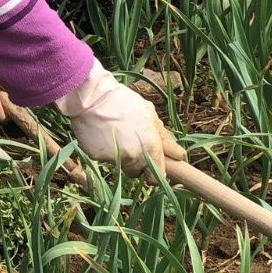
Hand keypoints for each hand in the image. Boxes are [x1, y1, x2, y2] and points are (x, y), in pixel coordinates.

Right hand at [55, 64, 184, 176]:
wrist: (92, 98)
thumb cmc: (123, 102)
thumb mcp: (148, 114)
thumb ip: (163, 136)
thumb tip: (179, 155)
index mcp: (151, 145)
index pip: (157, 175)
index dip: (155, 173)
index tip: (152, 169)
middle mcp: (135, 155)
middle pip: (138, 172)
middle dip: (136, 163)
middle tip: (129, 145)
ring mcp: (115, 157)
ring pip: (122, 165)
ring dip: (121, 156)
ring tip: (114, 136)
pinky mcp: (97, 157)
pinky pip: (105, 159)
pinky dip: (104, 150)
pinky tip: (101, 135)